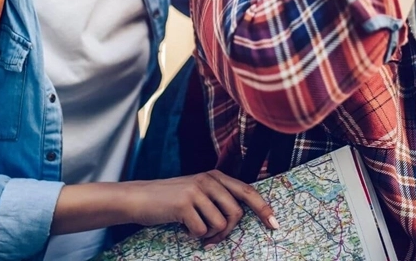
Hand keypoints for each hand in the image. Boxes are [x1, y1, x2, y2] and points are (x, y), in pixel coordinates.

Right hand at [125, 170, 276, 245]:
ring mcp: (196, 190)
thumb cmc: (170, 201)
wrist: (140, 198)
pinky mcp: (184, 203)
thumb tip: (241, 216)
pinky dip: (194, 235)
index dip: (263, 208)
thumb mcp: (197, 192)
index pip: (246, 191)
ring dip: (209, 234)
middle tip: (213, 239)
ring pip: (220, 224)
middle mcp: (208, 179)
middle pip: (236, 213)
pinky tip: (182, 227)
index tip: (275, 224)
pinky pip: (202, 231)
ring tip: (194, 229)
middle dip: (227, 232)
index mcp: (214, 176)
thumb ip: (217, 198)